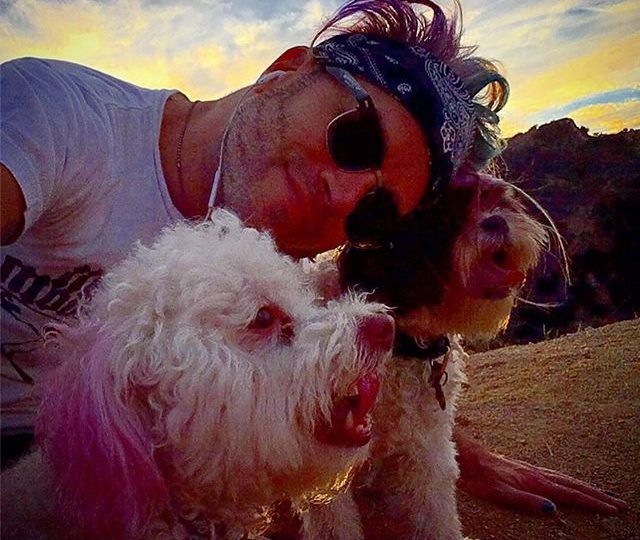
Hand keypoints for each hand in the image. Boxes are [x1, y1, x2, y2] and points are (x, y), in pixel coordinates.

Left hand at [454, 430, 628, 514]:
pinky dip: (569, 481)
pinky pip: (554, 475)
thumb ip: (525, 501)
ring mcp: (530, 469)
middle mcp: (536, 473)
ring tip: (602, 493)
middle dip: (597, 495)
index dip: (592, 502)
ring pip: (565, 479)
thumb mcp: (499, 493)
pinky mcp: (524, 469)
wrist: (467, 457)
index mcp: (534, 481)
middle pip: (573, 485)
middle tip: (620, 503)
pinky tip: (567, 483)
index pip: (570, 494)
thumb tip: (552, 509)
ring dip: (586, 487)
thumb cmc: (480, 477)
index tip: (613, 509)